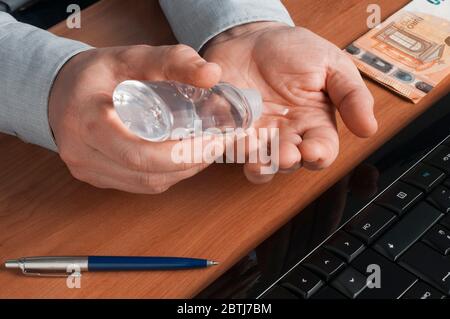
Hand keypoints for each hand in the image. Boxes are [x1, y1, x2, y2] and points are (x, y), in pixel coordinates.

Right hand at [49, 45, 222, 193]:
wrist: (58, 90)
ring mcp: (88, 169)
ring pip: (145, 184)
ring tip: (204, 151)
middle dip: (190, 163)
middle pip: (146, 174)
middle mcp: (84, 153)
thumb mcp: (131, 57)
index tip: (214, 139)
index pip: (140, 153)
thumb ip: (172, 60)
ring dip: (181, 172)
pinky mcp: (95, 177)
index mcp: (89, 121)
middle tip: (216, 145)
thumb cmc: (96, 73)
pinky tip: (181, 160)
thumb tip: (213, 74)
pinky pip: (137, 184)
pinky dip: (165, 175)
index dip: (183, 154)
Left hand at [203, 22, 377, 182]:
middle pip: (289, 163)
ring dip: (258, 165)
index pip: (322, 151)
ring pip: (259, 164)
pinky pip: (230, 147)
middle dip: (285, 162)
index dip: (319, 156)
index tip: (312, 151)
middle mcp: (287, 135)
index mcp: (314, 123)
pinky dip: (229, 147)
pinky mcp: (232, 130)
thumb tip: (369, 128)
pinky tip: (230, 138)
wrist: (253, 37)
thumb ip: (351, 95)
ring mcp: (258, 135)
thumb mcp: (332, 65)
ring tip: (254, 155)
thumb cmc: (295, 51)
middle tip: (283, 154)